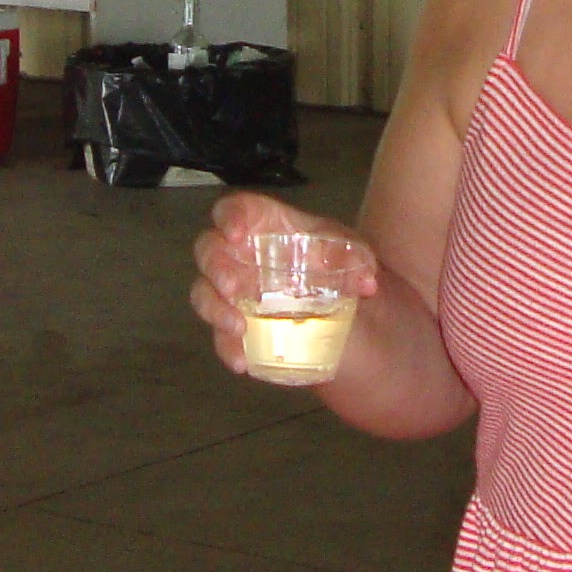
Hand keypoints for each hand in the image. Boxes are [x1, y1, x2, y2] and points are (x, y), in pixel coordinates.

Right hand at [187, 193, 380, 375]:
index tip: (235, 233)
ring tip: (238, 326)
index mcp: (265, 226)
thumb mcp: (351, 255)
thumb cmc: (338, 265)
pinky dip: (226, 348)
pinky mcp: (236, 325)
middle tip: (234, 287)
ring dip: (214, 308)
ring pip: (204, 292)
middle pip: (208, 249)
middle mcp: (241, 255)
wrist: (348, 307)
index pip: (235, 209)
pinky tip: (242, 362)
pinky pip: (219, 336)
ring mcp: (234, 292)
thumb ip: (357, 260)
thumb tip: (367, 280)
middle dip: (215, 267)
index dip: (229, 217)